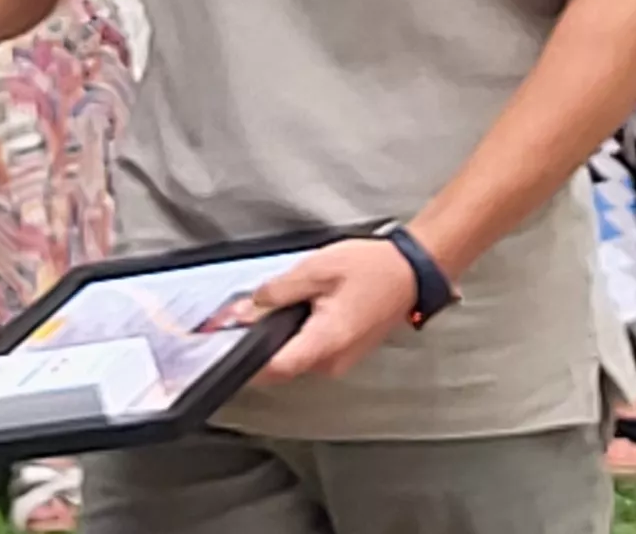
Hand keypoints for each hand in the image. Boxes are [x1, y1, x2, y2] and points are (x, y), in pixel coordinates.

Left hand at [224, 236, 424, 384]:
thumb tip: (247, 308)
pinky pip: (310, 352)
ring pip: (295, 358)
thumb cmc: (372, 268)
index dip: (246, 360)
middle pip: (281, 365)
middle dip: (258, 343)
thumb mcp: (317, 269)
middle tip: (239, 317)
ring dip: (277, 339)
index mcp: (326, 342)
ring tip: (270, 308)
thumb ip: (278, 291)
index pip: (275, 368)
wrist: (411, 272)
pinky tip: (295, 312)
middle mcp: (333, 361)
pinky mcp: (343, 355)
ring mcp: (340, 361)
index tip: (223, 346)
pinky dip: (296, 337)